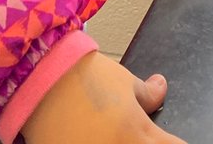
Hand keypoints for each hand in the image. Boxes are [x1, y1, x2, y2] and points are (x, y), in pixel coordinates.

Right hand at [21, 51, 186, 143]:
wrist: (40, 80)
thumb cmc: (84, 76)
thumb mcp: (123, 81)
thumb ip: (147, 93)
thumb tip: (161, 88)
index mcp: (137, 134)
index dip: (172, 143)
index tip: (169, 139)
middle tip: (140, 134)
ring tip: (114, 134)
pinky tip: (95, 138)